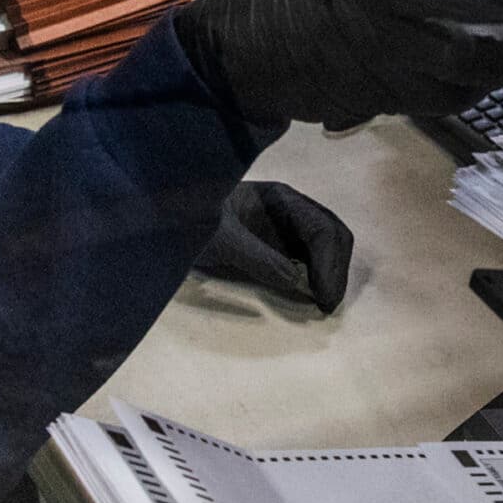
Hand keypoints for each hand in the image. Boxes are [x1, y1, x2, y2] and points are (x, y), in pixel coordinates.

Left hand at [195, 182, 353, 311]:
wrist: (165, 219)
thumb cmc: (188, 220)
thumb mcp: (219, 239)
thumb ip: (257, 257)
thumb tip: (295, 280)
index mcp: (280, 198)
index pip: (322, 227)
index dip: (329, 263)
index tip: (323, 296)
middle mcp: (290, 209)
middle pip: (333, 235)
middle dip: (336, 269)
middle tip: (328, 305)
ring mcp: (285, 227)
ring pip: (326, 247)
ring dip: (330, 274)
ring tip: (323, 304)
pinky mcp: (278, 245)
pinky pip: (309, 258)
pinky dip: (316, 276)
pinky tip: (310, 295)